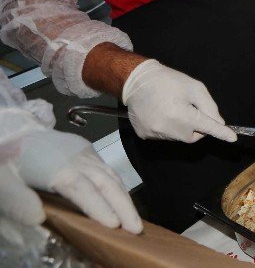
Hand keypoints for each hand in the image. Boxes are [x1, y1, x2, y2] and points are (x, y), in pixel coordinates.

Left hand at [12, 130, 142, 232]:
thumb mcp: (5, 181)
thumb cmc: (10, 160)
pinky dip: (118, 187)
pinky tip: (122, 199)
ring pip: (111, 175)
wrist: (17, 131)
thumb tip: (37, 218)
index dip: (99, 207)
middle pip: (106, 182)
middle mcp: (77, 160)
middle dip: (124, 206)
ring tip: (134, 220)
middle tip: (136, 228)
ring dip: (125, 198)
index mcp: (57, 168)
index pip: (83, 190)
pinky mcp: (88, 150)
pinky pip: (108, 169)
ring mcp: (85, 153)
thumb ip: (18, 200)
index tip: (114, 225)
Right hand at [122, 60, 236, 143]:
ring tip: (173, 108)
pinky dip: (168, 128)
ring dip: (182, 127)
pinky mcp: (145, 135)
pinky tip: (162, 114)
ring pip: (178, 137)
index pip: (207, 128)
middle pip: (193, 136)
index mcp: (181, 115)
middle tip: (192, 110)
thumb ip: (209, 107)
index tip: (232, 138)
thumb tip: (218, 122)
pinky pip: (164, 136)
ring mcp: (154, 134)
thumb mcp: (194, 88)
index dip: (221, 133)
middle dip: (198, 127)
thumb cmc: (168, 81)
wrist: (137, 81)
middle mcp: (168, 128)